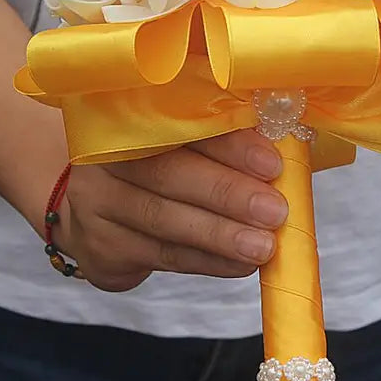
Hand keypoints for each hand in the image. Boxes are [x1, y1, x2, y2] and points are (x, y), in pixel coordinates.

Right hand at [54, 130, 285, 291]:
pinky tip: (240, 264)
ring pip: (164, 220)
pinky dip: (207, 261)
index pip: (182, 126)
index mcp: (130, 116)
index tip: (272, 164)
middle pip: (167, 174)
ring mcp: (95, 203)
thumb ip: (220, 137)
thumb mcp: (179, 140)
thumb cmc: (159, 163)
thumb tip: (284, 143)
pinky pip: (162, 255)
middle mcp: (104, 156)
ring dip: (220, 236)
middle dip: (227, 193)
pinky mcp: (102, 246)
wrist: (98, 205)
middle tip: (274, 211)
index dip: (229, 145)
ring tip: (264, 246)